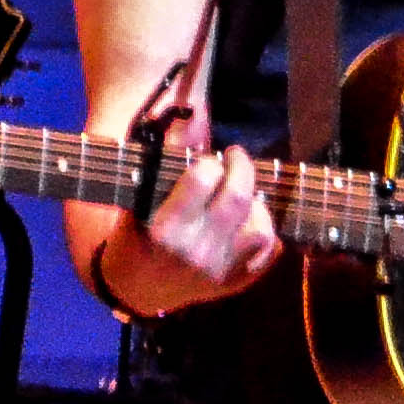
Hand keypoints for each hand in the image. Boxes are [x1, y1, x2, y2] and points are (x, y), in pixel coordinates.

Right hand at [98, 137, 282, 315]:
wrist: (137, 290)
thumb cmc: (134, 234)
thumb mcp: (138, 196)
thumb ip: (167, 157)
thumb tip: (194, 114)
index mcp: (164, 229)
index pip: (203, 178)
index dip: (209, 161)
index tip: (208, 160)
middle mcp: (195, 251)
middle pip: (238, 197)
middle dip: (241, 167)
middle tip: (235, 159)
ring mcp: (219, 271)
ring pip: (260, 227)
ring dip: (256, 202)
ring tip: (244, 194)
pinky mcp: (235, 282)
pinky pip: (269, 251)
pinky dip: (267, 230)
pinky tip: (251, 219)